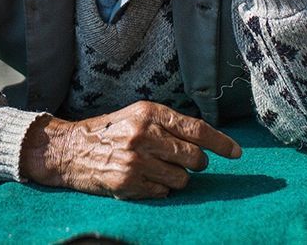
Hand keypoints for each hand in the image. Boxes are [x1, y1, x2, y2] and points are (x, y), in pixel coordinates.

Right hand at [19, 101, 241, 198]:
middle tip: (183, 161)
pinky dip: (159, 189)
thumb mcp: (137, 116)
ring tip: (157, 170)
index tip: (236, 153)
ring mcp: (137, 160)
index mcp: (149, 113)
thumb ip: (168, 124)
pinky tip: (143, 179)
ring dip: (176, 179)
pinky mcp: (129, 182)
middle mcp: (144, 135)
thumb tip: (205, 141)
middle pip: (194, 157)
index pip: (196, 129)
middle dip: (196, 163)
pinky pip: (164, 193)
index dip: (221, 143)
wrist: (70, 150)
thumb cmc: (109, 132)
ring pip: (182, 179)